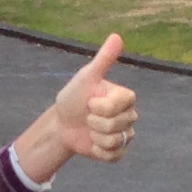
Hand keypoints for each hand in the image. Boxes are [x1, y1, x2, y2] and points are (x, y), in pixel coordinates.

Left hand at [46, 36, 138, 164]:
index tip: (89, 102)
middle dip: (95, 122)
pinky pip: (114, 156)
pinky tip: (92, 143)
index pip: (117, 106)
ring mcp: (125, 134)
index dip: (99, 107)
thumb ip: (103, 59)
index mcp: (125, 97)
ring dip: (96, 137)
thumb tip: (116, 36)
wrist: (62, 123)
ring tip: (90, 129)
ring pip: (115, 141)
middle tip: (87, 117)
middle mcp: (130, 115)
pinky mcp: (118, 151)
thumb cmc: (74, 97)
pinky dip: (98, 151)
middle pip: (117, 125)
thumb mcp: (86, 77)